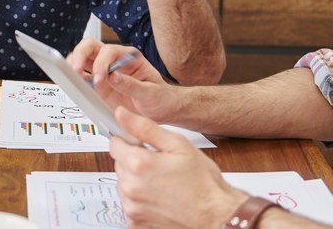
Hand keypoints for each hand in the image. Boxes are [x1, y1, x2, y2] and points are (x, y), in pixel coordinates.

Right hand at [68, 39, 179, 121]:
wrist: (162, 110)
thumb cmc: (160, 97)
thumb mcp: (151, 92)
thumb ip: (132, 85)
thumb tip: (113, 76)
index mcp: (129, 57)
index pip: (109, 51)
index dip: (101, 63)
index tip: (100, 79)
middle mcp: (115, 61)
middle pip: (90, 47)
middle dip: (80, 56)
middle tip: (76, 71)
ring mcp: (105, 72)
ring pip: (83, 59)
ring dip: (74, 65)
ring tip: (72, 78)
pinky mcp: (99, 85)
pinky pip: (83, 78)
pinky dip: (75, 80)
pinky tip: (75, 86)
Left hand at [109, 107, 246, 227]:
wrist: (217, 217)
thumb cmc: (203, 183)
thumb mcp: (178, 145)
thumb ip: (144, 127)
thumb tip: (121, 113)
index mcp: (138, 164)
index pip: (115, 144)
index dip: (130, 142)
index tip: (143, 146)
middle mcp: (130, 187)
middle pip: (120, 165)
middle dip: (135, 162)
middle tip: (161, 167)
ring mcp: (132, 208)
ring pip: (124, 185)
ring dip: (137, 182)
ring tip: (163, 184)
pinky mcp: (135, 223)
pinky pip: (130, 204)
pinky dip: (141, 201)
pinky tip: (160, 199)